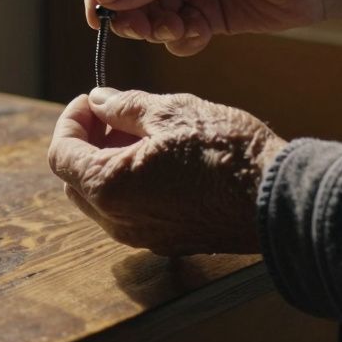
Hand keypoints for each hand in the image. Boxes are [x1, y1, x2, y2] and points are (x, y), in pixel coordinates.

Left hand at [47, 87, 287, 255]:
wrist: (279, 196)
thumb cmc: (227, 152)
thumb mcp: (171, 112)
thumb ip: (124, 106)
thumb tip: (99, 101)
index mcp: (110, 188)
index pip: (61, 154)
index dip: (70, 121)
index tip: (90, 100)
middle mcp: (119, 222)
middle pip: (75, 180)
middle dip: (86, 142)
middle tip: (113, 113)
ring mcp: (144, 237)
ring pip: (103, 199)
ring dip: (107, 162)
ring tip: (139, 131)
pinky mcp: (168, 241)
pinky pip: (130, 212)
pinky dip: (129, 182)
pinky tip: (158, 156)